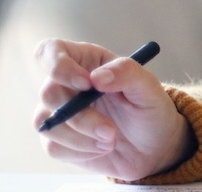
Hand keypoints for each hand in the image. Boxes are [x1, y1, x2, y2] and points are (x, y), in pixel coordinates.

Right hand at [33, 39, 195, 180]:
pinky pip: (54, 147)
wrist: (153, 147)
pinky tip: (102, 148)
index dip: (58, 65)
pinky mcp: (58, 140)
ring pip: (48, 124)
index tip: (86, 83)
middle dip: (81, 117)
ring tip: (112, 140)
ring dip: (82, 138)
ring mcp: (59, 113)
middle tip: (111, 131)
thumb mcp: (149, 87)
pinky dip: (81, 151)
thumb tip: (97, 77)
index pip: (50, 51)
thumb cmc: (150, 109)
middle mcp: (66, 85)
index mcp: (85, 61)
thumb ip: (126, 73)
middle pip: (48, 93)